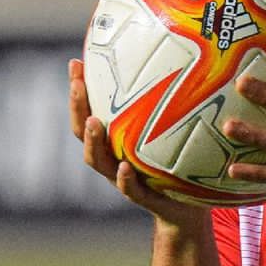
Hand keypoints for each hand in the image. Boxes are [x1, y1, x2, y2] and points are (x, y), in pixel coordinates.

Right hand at [69, 57, 209, 230]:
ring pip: (98, 160)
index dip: (79, 89)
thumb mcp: (180, 129)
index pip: (90, 109)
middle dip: (77, 107)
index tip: (76, 62)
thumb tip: (186, 56)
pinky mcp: (143, 199)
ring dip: (92, 141)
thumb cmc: (184, 162)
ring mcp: (124, 179)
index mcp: (116, 139)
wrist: (189, 208)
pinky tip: (126, 167)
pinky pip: (130, 190)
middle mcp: (113, 156)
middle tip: (77, 84)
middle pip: (83, 131)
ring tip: (94, 122)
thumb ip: (178, 99)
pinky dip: (125, 179)